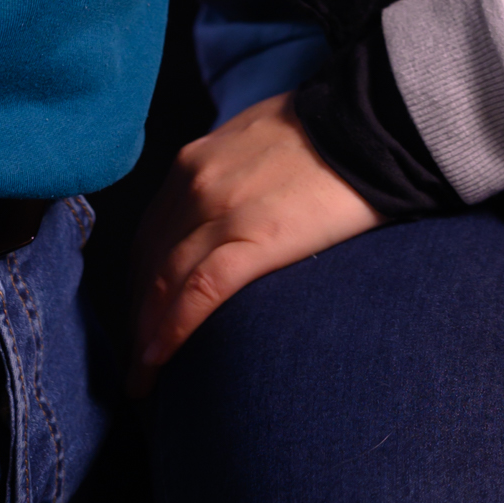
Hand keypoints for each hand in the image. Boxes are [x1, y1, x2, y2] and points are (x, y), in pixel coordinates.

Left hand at [129, 92, 381, 391]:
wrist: (369, 124)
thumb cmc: (321, 136)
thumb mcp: (253, 143)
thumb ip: (226, 176)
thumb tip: (223, 212)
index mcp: (195, 164)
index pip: (150, 235)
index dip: (138, 283)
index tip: (138, 320)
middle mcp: (196, 185)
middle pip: (148, 262)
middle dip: (137, 315)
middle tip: (134, 362)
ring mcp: (221, 211)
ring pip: (164, 281)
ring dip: (146, 333)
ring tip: (143, 378)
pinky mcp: (255, 238)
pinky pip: (200, 290)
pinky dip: (173, 328)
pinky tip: (159, 359)